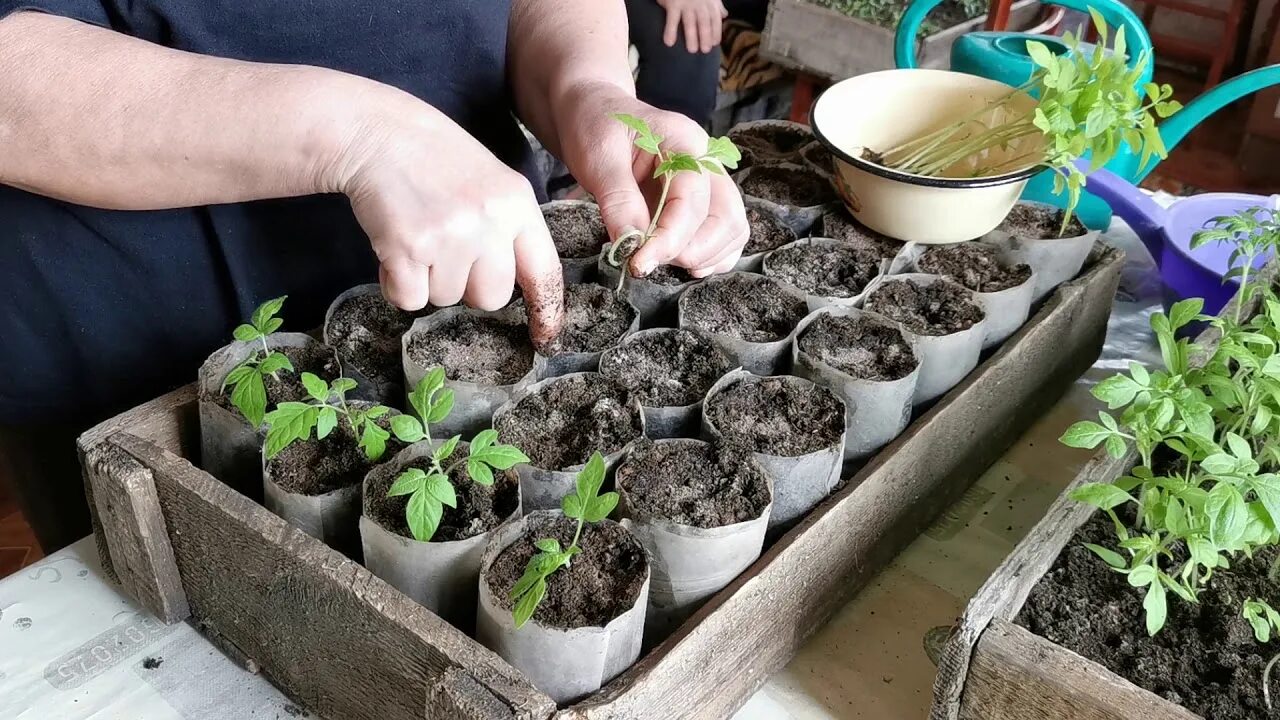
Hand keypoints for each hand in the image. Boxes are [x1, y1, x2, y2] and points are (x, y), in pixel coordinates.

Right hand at [333, 89, 563, 348]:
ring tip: (418, 236)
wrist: (378, 134)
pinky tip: (395, 249)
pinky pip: (410, 299)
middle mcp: (490, 222)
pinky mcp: (410, 248)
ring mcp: (451, 236)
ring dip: (428, 279)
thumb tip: (517, 284)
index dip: (545, 309)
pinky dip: (397, 283)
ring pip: (447, 298)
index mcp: (517, 204)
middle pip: (491, 298)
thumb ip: (509, 228)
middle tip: (446, 250)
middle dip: (467, 285)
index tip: (543, 336)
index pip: (544, 271)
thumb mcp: (492, 182)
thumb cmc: (435, 159)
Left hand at [556, 84, 747, 277]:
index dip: (670, 239)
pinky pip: (723, 235)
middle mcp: (707, 163)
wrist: (593, 111)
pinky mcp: (700, 201)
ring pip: (733, 230)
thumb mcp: (598, 156)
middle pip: (728, 218)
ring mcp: (707, 183)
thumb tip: (632, 244)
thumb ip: (618, 199)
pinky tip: (678, 261)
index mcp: (686, 143)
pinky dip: (708, 256)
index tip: (639, 262)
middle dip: (692, 250)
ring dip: (704, 256)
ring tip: (660, 259)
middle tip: (649, 260)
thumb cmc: (595, 125)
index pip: (694, 201)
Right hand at [657, 0, 727, 52]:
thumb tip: (724, 15)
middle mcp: (700, 3)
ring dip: (691, 37)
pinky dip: (670, 31)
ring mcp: (686, 3)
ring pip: (690, 22)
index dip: (716, 31)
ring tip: (692, 50)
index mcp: (710, 1)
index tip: (714, 44)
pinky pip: (672, 19)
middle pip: (704, 22)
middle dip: (706, 36)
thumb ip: (716, 5)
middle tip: (705, 50)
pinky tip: (669, 43)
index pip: (715, 19)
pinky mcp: (673, 4)